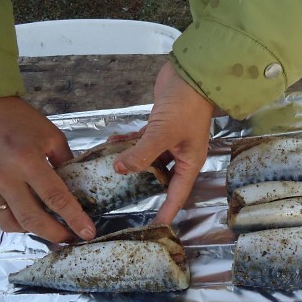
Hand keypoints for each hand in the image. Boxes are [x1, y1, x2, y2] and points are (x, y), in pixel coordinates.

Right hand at [0, 97, 95, 242]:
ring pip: (9, 223)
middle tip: (70, 238)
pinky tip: (15, 218)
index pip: (57, 198)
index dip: (74, 218)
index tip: (87, 232)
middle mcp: (5, 177)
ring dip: (31, 230)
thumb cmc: (16, 118)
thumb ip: (65, 161)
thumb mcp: (50, 135)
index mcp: (28, 161)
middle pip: (32, 219)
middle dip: (56, 234)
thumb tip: (78, 184)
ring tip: (47, 227)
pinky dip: (0, 222)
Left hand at [113, 61, 213, 223]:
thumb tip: (119, 171)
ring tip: (110, 174)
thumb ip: (142, 153)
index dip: (166, 211)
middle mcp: (179, 155)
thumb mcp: (163, 133)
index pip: (177, 195)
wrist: (191, 75)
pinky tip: (110, 145)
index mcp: (189, 162)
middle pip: (161, 179)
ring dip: (131, 164)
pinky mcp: (158, 127)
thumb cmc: (186, 106)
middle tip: (124, 202)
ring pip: (148, 160)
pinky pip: (141, 142)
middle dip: (144, 189)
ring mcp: (168, 141)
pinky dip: (128, 144)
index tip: (154, 227)